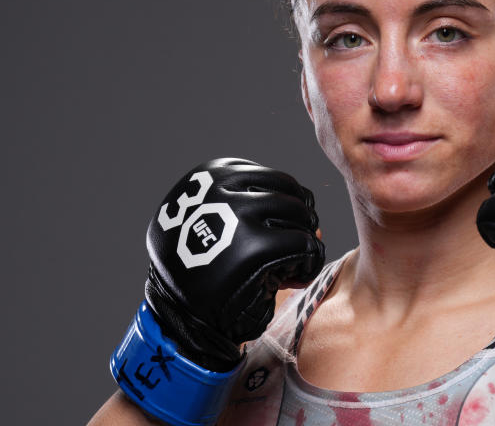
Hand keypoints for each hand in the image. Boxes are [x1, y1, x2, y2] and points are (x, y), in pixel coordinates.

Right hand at [145, 157, 324, 370]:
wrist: (177, 319)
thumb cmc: (201, 272)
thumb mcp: (217, 226)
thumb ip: (262, 214)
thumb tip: (317, 223)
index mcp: (210, 175)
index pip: (275, 180)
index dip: (287, 208)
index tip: (281, 233)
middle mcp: (221, 189)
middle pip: (291, 194)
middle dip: (300, 223)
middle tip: (293, 251)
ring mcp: (236, 216)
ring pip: (300, 215)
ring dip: (305, 240)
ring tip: (292, 264)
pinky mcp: (253, 248)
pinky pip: (304, 244)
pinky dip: (310, 262)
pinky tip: (296, 278)